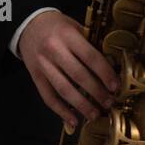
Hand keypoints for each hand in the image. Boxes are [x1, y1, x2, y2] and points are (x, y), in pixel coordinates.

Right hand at [17, 10, 118, 129]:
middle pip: (78, 75)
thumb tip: (111, 64)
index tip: (115, 86)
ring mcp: (43, 64)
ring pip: (63, 89)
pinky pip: (48, 96)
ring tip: (94, 115)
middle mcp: (54, 50)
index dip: (104, 73)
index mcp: (68, 35)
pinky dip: (61, 110)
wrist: (28, 25)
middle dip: (96, 92)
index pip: (90, 56)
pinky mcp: (35, 76)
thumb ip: (89, 43)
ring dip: (81, 105)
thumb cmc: (56, 26)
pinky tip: (73, 120)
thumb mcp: (74, 26)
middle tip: (109, 103)